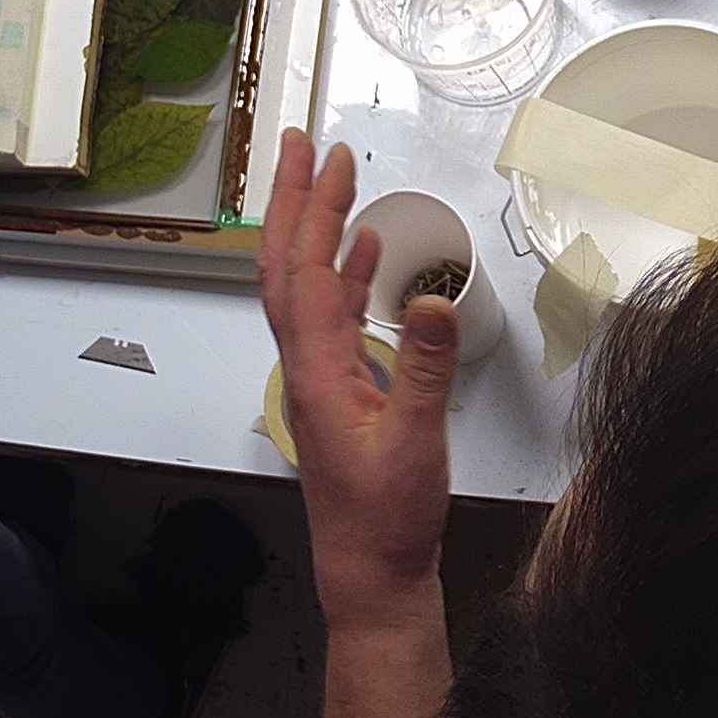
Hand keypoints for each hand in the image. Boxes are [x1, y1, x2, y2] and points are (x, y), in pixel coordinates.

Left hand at [256, 130, 456, 632]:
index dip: (314, 209)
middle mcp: (305, 367)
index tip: (328, 157)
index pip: (303, 273)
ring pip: (303, 287)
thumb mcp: (415, 442)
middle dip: (296, 201)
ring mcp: (317, 377)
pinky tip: (364, 255)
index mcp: (316, 372)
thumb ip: (423, 369)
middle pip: (286, 267)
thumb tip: (430, 299)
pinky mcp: (336, 390)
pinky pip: (329, 316)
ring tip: (334, 182)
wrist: (371, 573)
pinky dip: (342, 274)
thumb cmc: (387, 520)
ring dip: (315, 230)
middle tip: (306, 145)